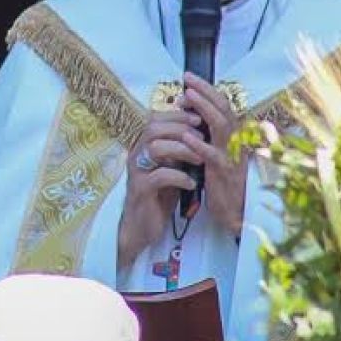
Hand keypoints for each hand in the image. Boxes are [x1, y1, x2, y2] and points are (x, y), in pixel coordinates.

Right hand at [118, 109, 202, 268]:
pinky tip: (192, 183)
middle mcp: (137, 154)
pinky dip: (179, 177)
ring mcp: (137, 172)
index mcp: (144, 145)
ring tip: (200, 159)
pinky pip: (159, 176)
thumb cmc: (160, 193)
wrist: (144, 224)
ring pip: (155, 148)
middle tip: (202, 136)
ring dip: (182, 150)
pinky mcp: (141, 190)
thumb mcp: (172, 166)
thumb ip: (180, 149)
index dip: (178, 115)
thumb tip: (203, 129)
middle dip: (181, 128)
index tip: (200, 118)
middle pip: (153, 128)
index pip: (156, 119)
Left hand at [176, 72, 247, 236]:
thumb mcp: (217, 152)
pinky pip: (213, 155)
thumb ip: (208, 133)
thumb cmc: (224, 181)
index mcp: (233, 135)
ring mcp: (231, 155)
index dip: (207, 90)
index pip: (222, 105)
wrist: (236, 211)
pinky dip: (199, 145)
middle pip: (223, 108)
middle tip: (187, 79)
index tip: (189, 79)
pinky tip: (186, 137)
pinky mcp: (224, 173)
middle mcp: (236, 141)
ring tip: (187, 97)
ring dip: (203, 109)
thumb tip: (190, 112)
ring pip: (221, 126)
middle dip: (205, 91)